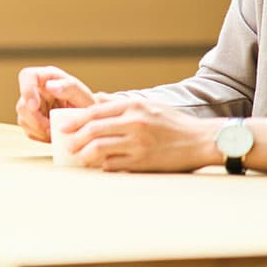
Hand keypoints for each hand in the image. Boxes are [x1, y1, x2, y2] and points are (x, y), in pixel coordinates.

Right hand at [15, 65, 105, 140]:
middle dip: (36, 120)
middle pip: (22, 104)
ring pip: (22, 118)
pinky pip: (28, 130)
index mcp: (48, 77)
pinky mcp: (31, 120)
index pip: (27, 76)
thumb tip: (49, 86)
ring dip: (39, 129)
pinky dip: (41, 136)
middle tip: (51, 129)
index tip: (35, 106)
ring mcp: (31, 105)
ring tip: (56, 132)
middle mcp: (36, 90)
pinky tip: (53, 134)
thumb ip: (69, 88)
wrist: (90, 122)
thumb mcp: (84, 96)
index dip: (27, 90)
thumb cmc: (88, 106)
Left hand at [65, 98, 217, 171]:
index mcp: (133, 106)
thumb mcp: (147, 105)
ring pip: (100, 148)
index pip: (94, 112)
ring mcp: (139, 143)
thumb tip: (95, 100)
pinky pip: (114, 164)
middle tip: (67, 145)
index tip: (64, 127)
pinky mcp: (144, 161)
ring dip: (85, 154)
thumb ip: (121, 103)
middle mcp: (134, 123)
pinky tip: (100, 166)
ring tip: (80, 157)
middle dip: (75, 138)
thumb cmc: (173, 122)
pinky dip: (104, 165)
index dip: (75, 120)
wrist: (202, 140)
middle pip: (93, 130)